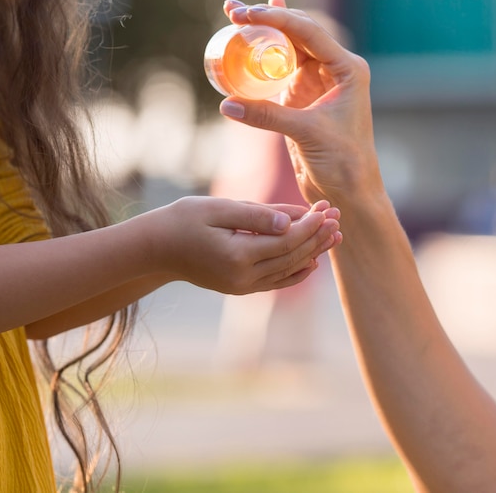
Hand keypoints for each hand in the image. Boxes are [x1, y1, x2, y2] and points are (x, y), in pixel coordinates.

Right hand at [151, 196, 340, 293]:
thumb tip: (289, 221)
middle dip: (317, 237)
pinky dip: (296, 271)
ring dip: (312, 253)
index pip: (286, 240)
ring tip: (335, 237)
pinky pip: (276, 281)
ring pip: (288, 270)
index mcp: (237, 255)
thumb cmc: (183, 220)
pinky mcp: (240, 287)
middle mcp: (243, 277)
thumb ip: (255, 215)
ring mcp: (242, 286)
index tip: (328, 208)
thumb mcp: (217, 209)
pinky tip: (312, 262)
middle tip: (340, 219)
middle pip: (292, 256)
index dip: (310, 224)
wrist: (156, 249)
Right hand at [219, 0, 382, 205]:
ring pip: (287, 48)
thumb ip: (267, 116)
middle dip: (266, 19)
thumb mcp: (306, 133)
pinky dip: (261, 58)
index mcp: (347, 68)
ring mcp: (316, 82)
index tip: (247, 14)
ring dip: (262, 34)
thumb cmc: (343, 162)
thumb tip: (226, 103)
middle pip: (297, 33)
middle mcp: (333, 69)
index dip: (277, 19)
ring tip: (234, 16)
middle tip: (234, 11)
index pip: (310, 32)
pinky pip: (277, 71)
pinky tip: (249, 36)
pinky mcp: (301, 98)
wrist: (348, 191)